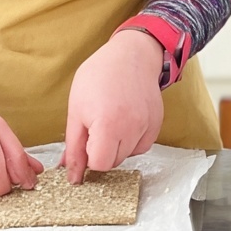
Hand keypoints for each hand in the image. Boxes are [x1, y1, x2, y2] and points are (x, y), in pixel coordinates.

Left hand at [60, 29, 164, 182]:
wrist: (131, 55)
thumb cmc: (99, 76)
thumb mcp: (76, 109)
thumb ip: (74, 147)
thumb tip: (72, 176)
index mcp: (108, 125)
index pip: (100, 164)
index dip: (89, 155)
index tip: (86, 140)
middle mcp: (132, 128)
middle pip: (114, 162)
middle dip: (102, 151)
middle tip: (97, 126)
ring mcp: (147, 126)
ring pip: (128, 155)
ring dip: (117, 146)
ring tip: (111, 120)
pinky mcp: (157, 123)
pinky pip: (142, 146)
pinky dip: (132, 141)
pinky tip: (125, 122)